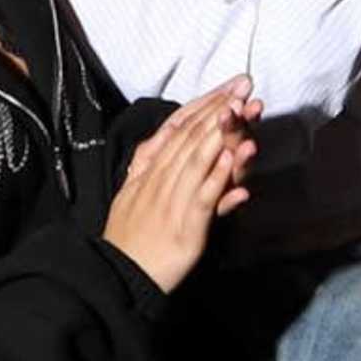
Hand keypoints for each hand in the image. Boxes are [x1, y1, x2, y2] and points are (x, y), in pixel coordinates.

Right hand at [102, 79, 260, 292]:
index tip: (229, 86)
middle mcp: (159, 179)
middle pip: (192, 136)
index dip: (206, 105)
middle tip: (244, 84)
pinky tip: (232, 156)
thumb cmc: (128, 239)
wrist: (117, 276)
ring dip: (222, 132)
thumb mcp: (131, 196)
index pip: (180, 129)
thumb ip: (147, 171)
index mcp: (149, 170)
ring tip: (243, 109)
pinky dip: (217, 175)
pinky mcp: (185, 225)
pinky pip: (203, 195)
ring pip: (198, 159)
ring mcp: (171, 200)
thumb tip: (157, 151)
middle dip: (220, 108)